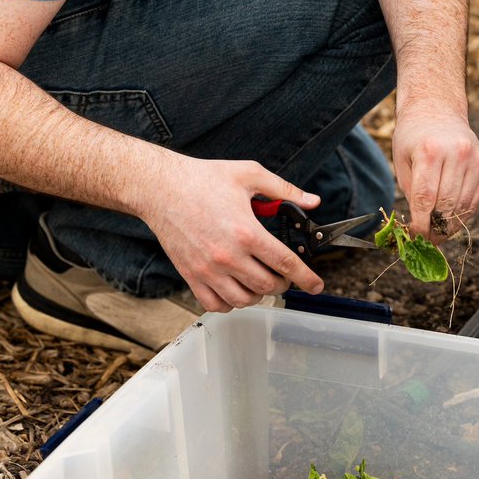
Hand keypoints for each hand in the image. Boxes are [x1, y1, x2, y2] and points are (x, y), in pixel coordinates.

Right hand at [137, 153, 325, 312]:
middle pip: (268, 285)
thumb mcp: (249, 174)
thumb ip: (284, 189)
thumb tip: (312, 201)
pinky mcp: (191, 276)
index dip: (307, 278)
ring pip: (245, 300)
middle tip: (283, 273)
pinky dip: (232, 302)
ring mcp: (208, 270)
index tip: (316, 285)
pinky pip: (217, 305)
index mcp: (246, 232)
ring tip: (260, 278)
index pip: (286, 264)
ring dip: (259, 293)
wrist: (162, 187)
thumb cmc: (203, 179)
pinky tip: (236, 287)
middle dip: (284, 282)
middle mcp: (228, 256)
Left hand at [391, 108, 478, 238]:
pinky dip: (463, 214)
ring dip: (450, 225)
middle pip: (446, 204)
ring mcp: (474, 159)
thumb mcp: (402, 159)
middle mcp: (456, 153)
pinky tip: (451, 220)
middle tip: (427, 239)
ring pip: (463, 206)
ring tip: (438, 233)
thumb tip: (420, 227)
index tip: (416, 236)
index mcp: (430, 150)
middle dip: (435, 227)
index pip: (426, 198)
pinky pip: (475, 200)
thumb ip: (410, 192)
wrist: (437, 110)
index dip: (421, 223)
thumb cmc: (413, 136)